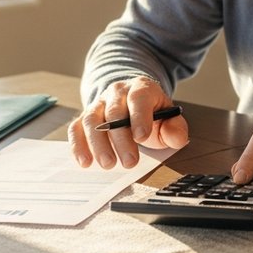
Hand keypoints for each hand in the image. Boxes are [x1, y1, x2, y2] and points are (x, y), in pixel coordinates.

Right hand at [69, 76, 188, 168]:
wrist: (133, 102)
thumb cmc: (152, 114)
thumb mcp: (169, 118)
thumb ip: (176, 129)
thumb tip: (176, 138)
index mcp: (141, 88)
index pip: (139, 98)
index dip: (139, 117)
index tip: (141, 137)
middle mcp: (117, 92)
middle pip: (114, 112)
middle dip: (121, 139)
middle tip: (129, 162)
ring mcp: (99, 103)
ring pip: (92, 120)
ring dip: (98, 144)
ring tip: (108, 164)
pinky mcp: (85, 117)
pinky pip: (76, 128)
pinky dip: (78, 145)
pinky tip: (85, 162)